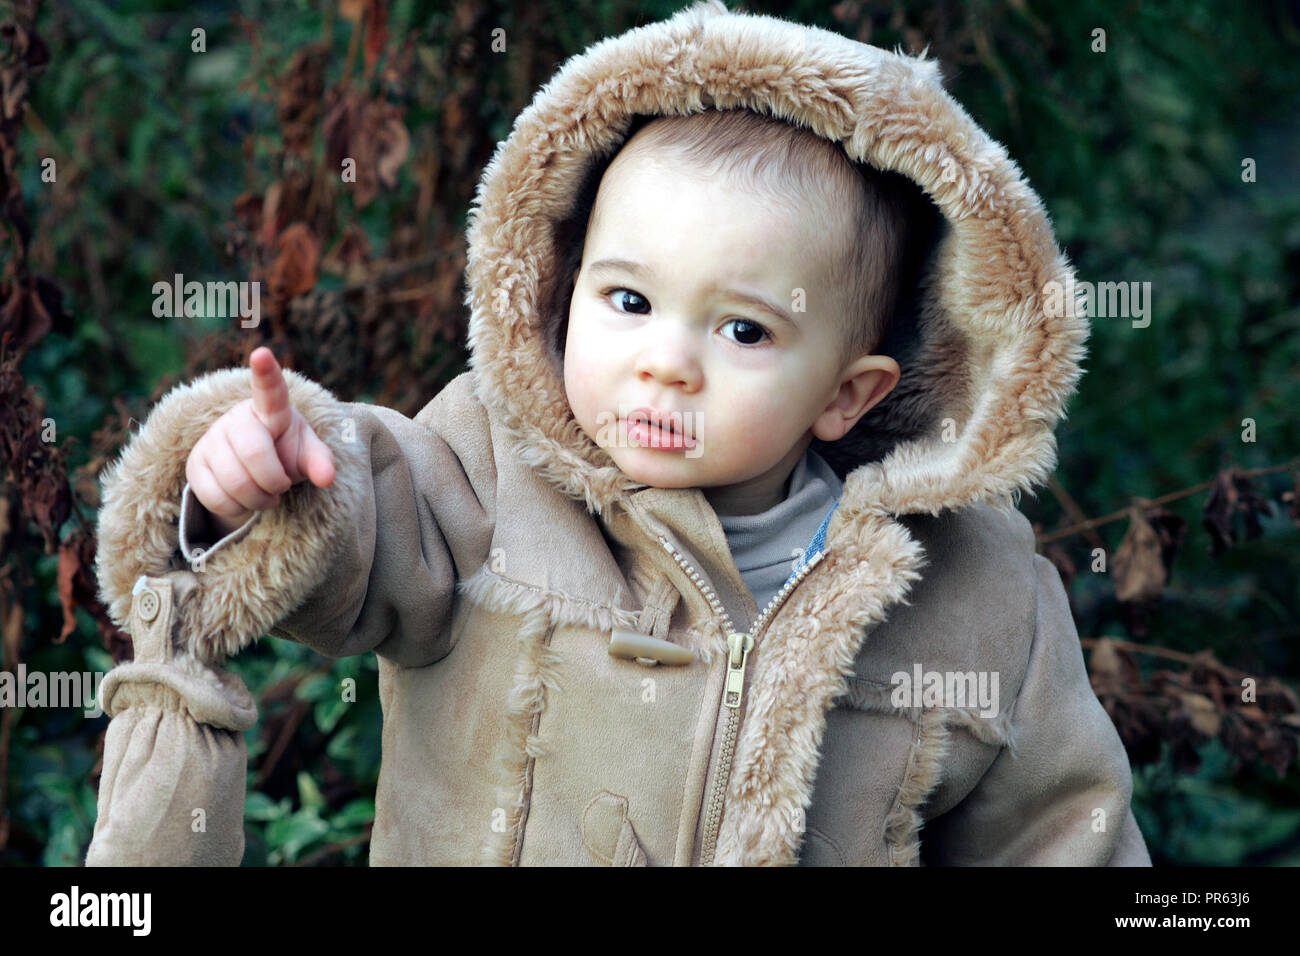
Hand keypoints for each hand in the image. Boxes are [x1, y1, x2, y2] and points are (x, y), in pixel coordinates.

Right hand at [185, 347, 335, 537]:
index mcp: (271, 409)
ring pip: (235, 482)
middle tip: (281, 486)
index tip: (262, 354)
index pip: (270, 390)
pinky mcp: (194, 465)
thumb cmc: (285, 451)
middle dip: (275, 481)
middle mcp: (237, 419)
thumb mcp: (307, 453)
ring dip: (258, 500)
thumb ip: (320, 461)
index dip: (266, 373)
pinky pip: (215, 498)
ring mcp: (212, 440)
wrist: (252, 468)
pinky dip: (237, 509)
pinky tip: (244, 499)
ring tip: (265, 494)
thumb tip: (327, 478)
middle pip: (255, 454)